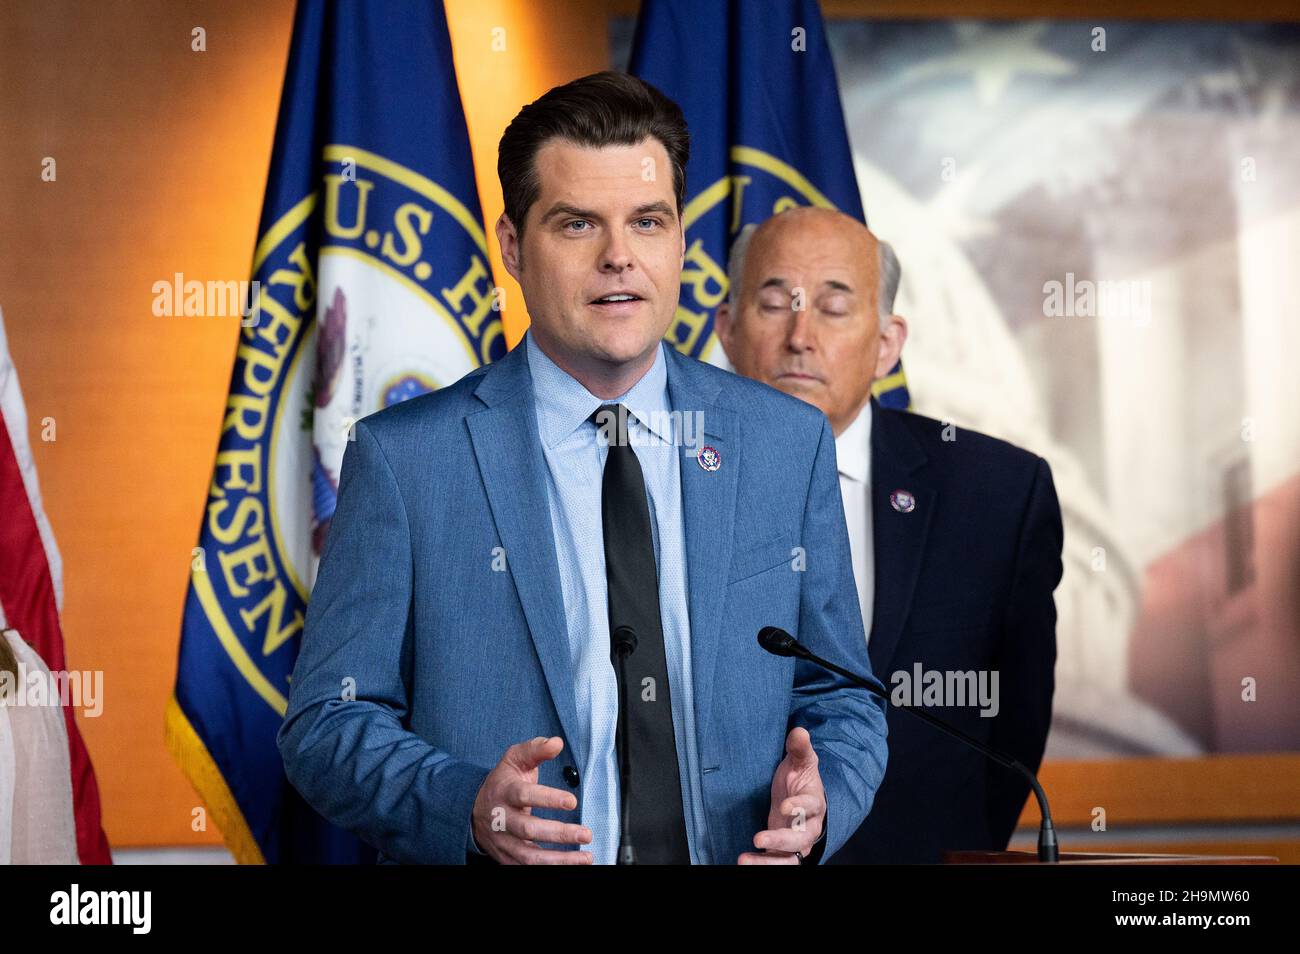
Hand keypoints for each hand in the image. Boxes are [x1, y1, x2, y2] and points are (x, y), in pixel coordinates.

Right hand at [471, 736, 592, 864]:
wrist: (472, 808)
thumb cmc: (502, 782)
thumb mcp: (515, 759)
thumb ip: (536, 750)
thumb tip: (556, 743)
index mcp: (505, 792)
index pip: (525, 795)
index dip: (548, 799)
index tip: (572, 801)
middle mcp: (502, 819)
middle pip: (528, 829)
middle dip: (559, 833)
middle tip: (585, 834)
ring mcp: (504, 841)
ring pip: (529, 856)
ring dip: (559, 860)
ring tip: (585, 857)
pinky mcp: (507, 857)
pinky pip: (527, 868)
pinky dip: (550, 868)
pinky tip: (571, 864)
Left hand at [739, 726, 825, 864]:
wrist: (801, 800)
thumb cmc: (801, 779)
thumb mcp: (801, 762)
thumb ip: (800, 749)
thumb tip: (799, 731)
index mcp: (815, 803)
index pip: (812, 807)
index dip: (800, 807)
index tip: (785, 806)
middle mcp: (809, 827)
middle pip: (801, 839)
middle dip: (781, 841)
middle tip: (759, 838)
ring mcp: (796, 843)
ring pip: (789, 859)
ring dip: (768, 863)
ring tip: (744, 860)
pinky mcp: (783, 851)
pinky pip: (775, 863)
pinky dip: (761, 864)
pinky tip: (743, 861)